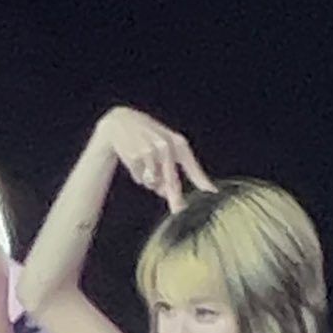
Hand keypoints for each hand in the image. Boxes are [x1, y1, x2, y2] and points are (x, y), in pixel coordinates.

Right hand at [98, 107, 213, 211]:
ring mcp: (149, 153)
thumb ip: (171, 169)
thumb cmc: (147, 134)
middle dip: (175, 197)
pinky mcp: (134, 158)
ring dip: (151, 182)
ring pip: (154, 182)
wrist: (120, 122)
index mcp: (177, 143)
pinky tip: (135, 162)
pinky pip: (141, 179)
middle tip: (178, 210)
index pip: (192, 166)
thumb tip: (168, 193)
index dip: (202, 180)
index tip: (212, 192)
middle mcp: (165, 147)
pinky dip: (138, 176)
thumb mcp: (165, 144)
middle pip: (172, 180)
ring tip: (145, 165)